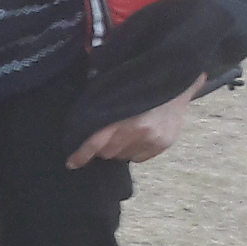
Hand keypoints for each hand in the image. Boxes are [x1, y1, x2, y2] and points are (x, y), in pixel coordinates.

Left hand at [69, 77, 203, 168]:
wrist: (174, 82)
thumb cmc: (138, 86)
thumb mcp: (114, 93)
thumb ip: (100, 112)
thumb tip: (80, 129)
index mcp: (123, 117)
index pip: (96, 142)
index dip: (81, 155)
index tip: (71, 163)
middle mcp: (139, 131)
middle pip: (107, 153)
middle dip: (101, 148)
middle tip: (104, 136)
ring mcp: (153, 139)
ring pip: (122, 157)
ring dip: (117, 150)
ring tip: (124, 133)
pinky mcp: (164, 144)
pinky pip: (138, 158)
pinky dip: (132, 151)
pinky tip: (137, 138)